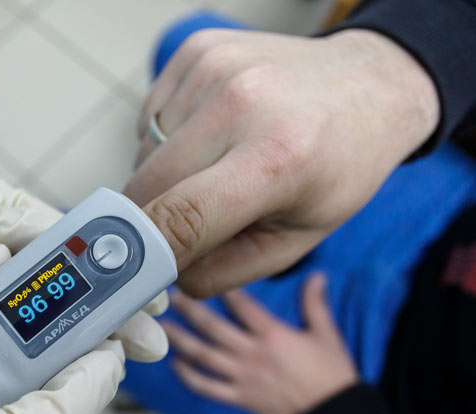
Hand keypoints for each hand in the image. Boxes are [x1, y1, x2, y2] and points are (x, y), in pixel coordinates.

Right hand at [126, 28, 439, 296]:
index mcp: (278, 158)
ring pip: (143, 152)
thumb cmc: (336, 168)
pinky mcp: (199, 48)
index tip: (133, 273)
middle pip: (146, 184)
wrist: (367, 85)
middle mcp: (242, 102)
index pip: (182, 217)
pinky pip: (149, 117)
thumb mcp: (296, 241)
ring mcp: (216, 67)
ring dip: (166, 174)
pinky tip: (214, 133)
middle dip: (155, 216)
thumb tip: (161, 276)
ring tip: (220, 162)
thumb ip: (224, 270)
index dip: (146, 253)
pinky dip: (167, 138)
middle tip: (195, 219)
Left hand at [163, 274, 357, 413]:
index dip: (224, 289)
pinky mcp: (240, 398)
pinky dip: (190, 378)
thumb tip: (317, 275)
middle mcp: (252, 354)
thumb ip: (315, 304)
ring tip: (164, 327)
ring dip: (182, 341)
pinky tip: (175, 365)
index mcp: (272, 335)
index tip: (207, 275)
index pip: (242, 306)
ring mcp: (242, 377)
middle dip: (190, 311)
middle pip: (213, 328)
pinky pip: (209, 388)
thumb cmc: (331, 373)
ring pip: (204, 356)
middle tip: (172, 297)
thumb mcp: (326, 334)